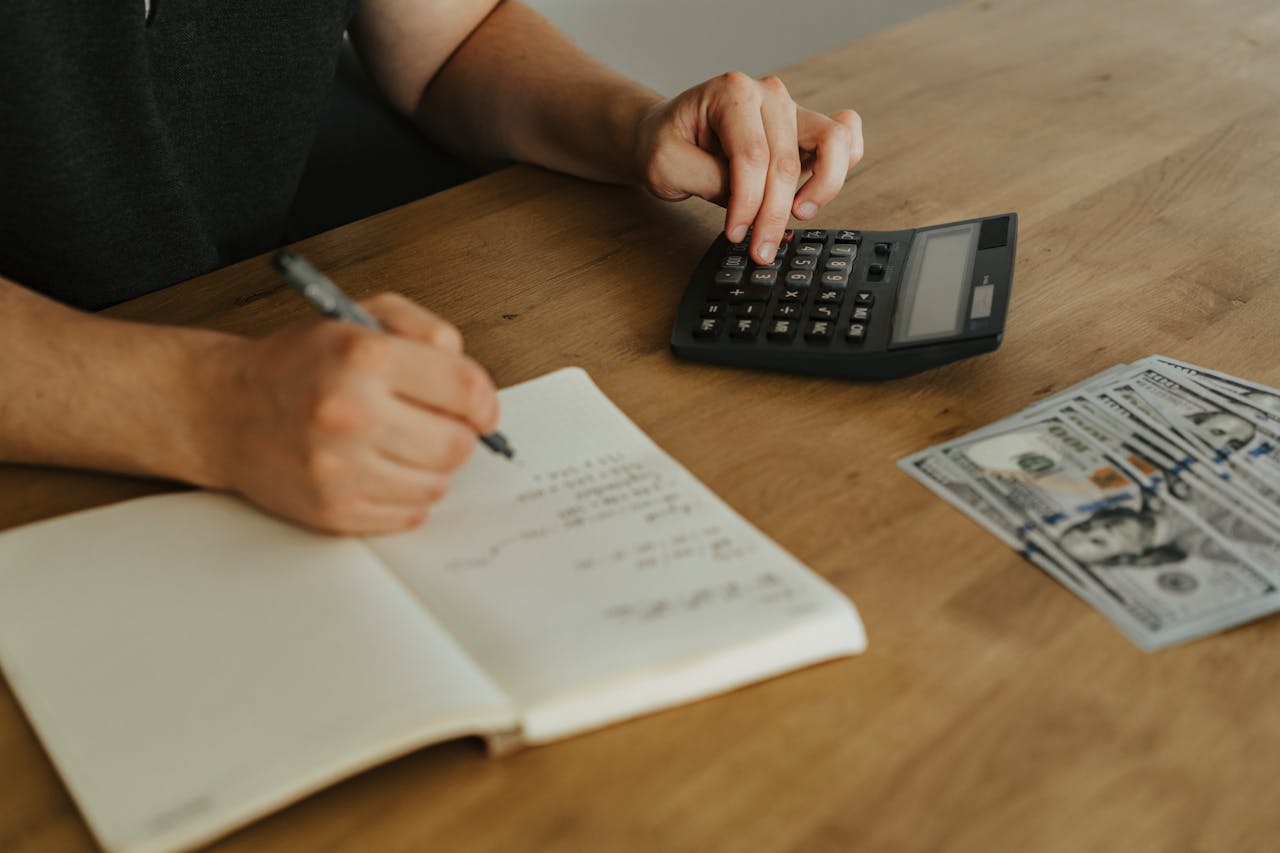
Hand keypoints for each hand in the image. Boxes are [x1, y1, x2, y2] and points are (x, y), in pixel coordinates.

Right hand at [205, 293, 497, 533]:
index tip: (481, 408)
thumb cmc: (296, 363)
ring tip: (406, 446)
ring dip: (434, 467)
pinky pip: (408, 515)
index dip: (485, 402)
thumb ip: (426, 331)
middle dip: (459, 435)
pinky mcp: (331, 510)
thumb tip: (474, 383)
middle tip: (440, 425)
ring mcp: (339, 468)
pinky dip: (408, 496)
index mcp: (362, 357)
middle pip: (457, 444)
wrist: (223, 409)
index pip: (465, 390)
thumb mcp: (359, 315)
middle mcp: (350, 414)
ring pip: (437, 484)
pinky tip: (384, 470)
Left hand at [635, 72, 863, 264]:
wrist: (667, 134)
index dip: (748, 202)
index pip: (752, 155)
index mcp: (731, 92)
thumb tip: (751, 206)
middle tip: (760, 248)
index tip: (737, 234)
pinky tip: (810, 196)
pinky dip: (839, 169)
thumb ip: (710, 182)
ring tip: (797, 214)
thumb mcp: (668, 167)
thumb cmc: (667, 145)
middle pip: (788, 160)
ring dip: (822, 187)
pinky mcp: (805, 130)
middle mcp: (768, 95)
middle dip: (775, 212)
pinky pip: (846, 141)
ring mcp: (791, 110)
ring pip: (835, 142)